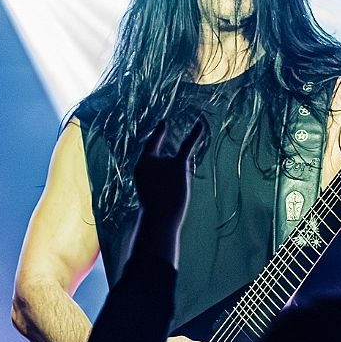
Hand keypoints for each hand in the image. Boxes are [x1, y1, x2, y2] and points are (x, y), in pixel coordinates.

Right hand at [132, 120, 203, 267]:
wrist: (159, 218)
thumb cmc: (156, 209)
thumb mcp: (155, 191)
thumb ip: (166, 175)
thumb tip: (181, 165)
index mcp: (140, 165)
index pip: (150, 148)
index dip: (158, 136)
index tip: (164, 123)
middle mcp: (150, 160)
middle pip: (168, 166)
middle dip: (167, 183)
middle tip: (163, 196)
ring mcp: (164, 162)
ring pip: (178, 168)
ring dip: (176, 185)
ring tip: (168, 197)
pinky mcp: (178, 165)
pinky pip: (187, 147)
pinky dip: (194, 136)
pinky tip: (200, 125)